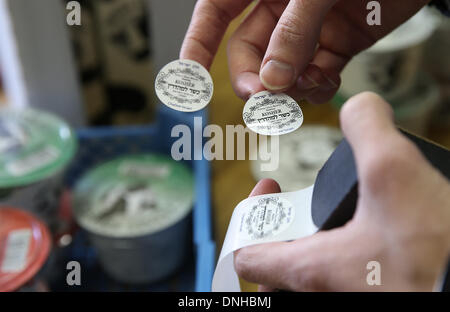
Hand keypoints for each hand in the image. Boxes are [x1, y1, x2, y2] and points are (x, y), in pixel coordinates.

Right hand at [180, 0, 428, 103]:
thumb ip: (295, 30)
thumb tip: (273, 78)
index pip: (215, 14)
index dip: (197, 43)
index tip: (189, 77)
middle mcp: (281, 9)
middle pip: (249, 53)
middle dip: (254, 79)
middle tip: (264, 97)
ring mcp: (308, 31)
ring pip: (281, 71)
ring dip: (289, 88)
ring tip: (304, 85)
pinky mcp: (337, 46)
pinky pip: (315, 77)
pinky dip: (317, 88)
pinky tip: (325, 81)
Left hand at [233, 92, 449, 290]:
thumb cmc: (437, 258)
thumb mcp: (395, 173)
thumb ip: (368, 129)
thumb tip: (361, 107)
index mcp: (311, 270)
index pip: (246, 256)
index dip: (249, 217)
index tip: (270, 187)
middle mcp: (321, 296)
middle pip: (272, 277)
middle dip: (277, 241)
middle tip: (294, 215)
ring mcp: (344, 301)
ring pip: (302, 288)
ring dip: (307, 256)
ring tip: (328, 226)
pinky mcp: (375, 300)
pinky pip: (337, 288)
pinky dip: (339, 268)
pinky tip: (370, 244)